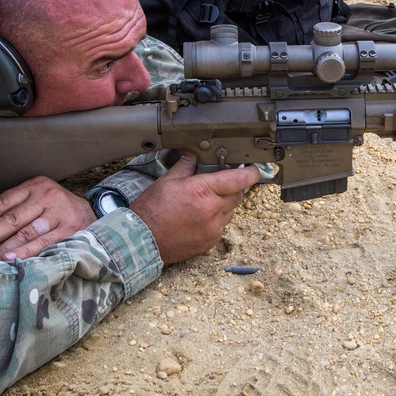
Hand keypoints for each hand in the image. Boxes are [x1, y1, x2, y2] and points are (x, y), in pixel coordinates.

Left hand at [0, 176, 95, 260]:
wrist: (92, 212)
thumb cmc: (56, 208)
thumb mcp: (38, 197)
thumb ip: (16, 207)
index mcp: (35, 186)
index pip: (4, 201)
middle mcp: (47, 197)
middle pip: (12, 218)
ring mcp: (59, 214)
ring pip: (25, 232)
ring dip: (3, 247)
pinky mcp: (69, 230)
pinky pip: (43, 243)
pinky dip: (25, 252)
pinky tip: (10, 259)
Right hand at [130, 152, 260, 263]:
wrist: (141, 241)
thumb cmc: (151, 210)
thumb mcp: (167, 181)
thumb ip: (186, 166)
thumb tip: (195, 154)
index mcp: (203, 191)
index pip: (238, 180)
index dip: (251, 172)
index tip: (254, 169)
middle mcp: (212, 210)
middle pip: (237, 195)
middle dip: (232, 188)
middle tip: (218, 184)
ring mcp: (213, 228)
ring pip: (230, 211)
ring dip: (224, 204)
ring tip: (204, 202)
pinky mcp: (210, 242)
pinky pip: (222, 226)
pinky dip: (216, 219)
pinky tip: (199, 217)